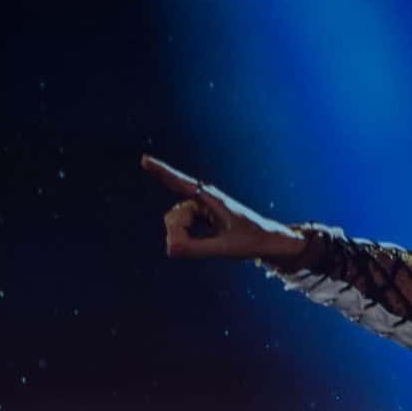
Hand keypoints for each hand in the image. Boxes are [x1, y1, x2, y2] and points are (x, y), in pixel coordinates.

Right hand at [142, 155, 306, 263]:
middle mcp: (204, 199)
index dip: (161, 172)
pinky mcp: (202, 217)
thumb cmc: (251, 241)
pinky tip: (182, 245)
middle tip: (190, 250)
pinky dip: (184, 237)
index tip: (144, 160)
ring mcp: (202, 207)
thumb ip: (195, 250)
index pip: (181, 183)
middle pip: (174, 215)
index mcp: (212, 199)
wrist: (268, 240)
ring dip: (183, 237)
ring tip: (207, 246)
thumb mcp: (224, 249)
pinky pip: (182, 226)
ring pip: (176, 222)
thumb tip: (169, 249)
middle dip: (177, 233)